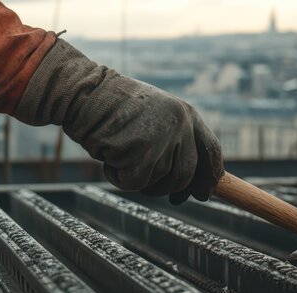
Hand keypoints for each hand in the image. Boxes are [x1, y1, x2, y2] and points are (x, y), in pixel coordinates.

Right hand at [15, 39, 223, 202]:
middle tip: (150, 187)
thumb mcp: (154, 116)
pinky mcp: (140, 153)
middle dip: (168, 188)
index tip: (204, 194)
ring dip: (137, 178)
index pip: (211, 151)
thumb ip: (174, 140)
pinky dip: (117, 177)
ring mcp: (161, 139)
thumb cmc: (113, 108)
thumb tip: (188, 184)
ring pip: (159, 182)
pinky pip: (134, 183)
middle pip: (185, 175)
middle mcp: (180, 125)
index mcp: (186, 113)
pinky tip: (108, 155)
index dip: (209, 177)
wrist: (85, 94)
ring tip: (119, 153)